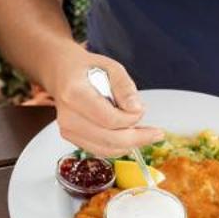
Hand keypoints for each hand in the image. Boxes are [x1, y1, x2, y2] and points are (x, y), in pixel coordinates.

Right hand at [47, 51, 162, 158]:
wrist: (62, 73)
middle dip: (137, 139)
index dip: (131, 119)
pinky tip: (129, 136)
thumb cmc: (87, 68)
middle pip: (109, 139)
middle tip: (156, 134)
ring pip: (106, 149)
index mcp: (75, 94)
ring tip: (145, 134)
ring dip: (130, 144)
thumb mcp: (111, 67)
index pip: (109, 119)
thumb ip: (125, 87)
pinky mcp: (72, 138)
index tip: (142, 110)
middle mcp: (68, 116)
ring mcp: (68, 130)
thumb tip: (136, 109)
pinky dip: (118, 146)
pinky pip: (100, 150)